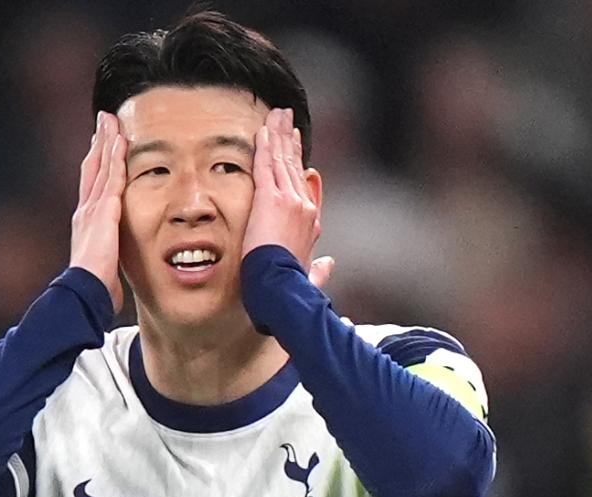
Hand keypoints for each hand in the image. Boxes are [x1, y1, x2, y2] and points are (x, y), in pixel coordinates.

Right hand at [70, 111, 125, 312]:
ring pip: (101, 166)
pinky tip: (120, 140)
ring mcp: (93, 208)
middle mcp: (86, 210)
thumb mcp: (101, 267)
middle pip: (92, 167)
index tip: (99, 145)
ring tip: (110, 120)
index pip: (91, 185)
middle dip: (98, 143)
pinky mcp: (104, 210)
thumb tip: (111, 274)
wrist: (84, 289)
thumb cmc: (93, 284)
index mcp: (85, 222)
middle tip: (103, 120)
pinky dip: (115, 157)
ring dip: (106, 142)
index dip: (96, 163)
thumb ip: (106, 259)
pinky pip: (112, 177)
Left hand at [242, 108, 334, 288]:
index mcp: (312, 221)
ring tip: (277, 114)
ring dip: (279, 134)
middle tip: (286, 118)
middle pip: (295, 165)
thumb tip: (329, 264)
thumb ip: (319, 269)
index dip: (300, 164)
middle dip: (290, 139)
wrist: (282, 287)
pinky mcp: (271, 199)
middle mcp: (304, 205)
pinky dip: (265, 146)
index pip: (304, 185)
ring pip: (283, 159)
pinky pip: (266, 165)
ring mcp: (289, 199)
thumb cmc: (292, 286)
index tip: (297, 149)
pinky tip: (263, 131)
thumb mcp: (310, 275)